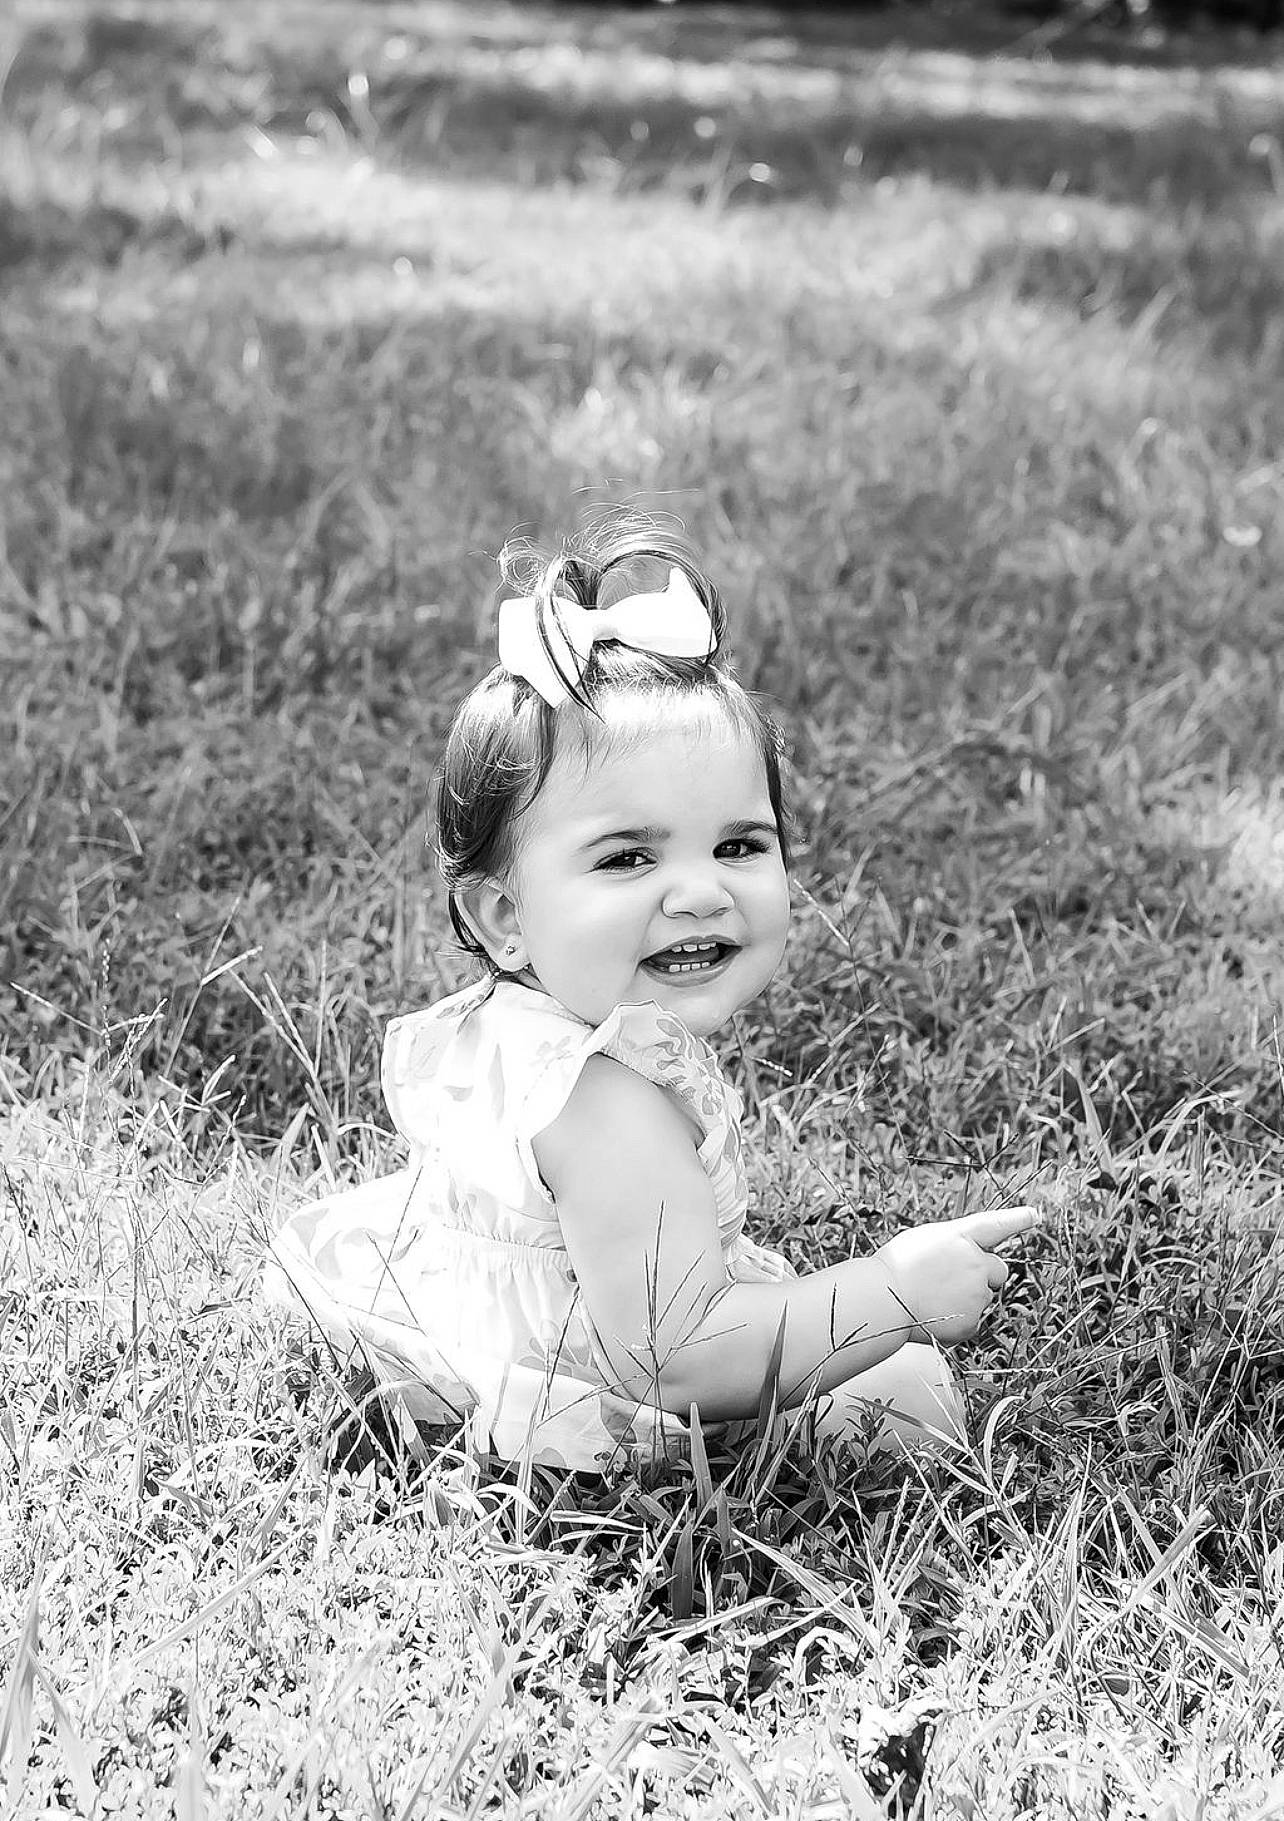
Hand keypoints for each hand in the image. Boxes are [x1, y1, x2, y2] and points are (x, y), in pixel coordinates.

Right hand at [877, 1207, 1040, 1346]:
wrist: (882, 1300)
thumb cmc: (895, 1267)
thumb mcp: (923, 1241)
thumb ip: (952, 1246)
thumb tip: (966, 1260)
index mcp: (961, 1237)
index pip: (996, 1225)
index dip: (1017, 1219)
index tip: (1035, 1215)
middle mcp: (976, 1263)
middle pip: (998, 1271)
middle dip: (983, 1275)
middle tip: (951, 1281)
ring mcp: (977, 1294)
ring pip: (982, 1297)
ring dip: (965, 1298)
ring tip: (931, 1298)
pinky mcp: (971, 1322)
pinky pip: (971, 1320)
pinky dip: (957, 1320)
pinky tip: (934, 1315)